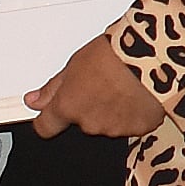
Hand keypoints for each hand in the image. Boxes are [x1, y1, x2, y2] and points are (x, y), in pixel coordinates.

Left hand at [23, 21, 167, 139]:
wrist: (152, 59)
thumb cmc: (114, 55)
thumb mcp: (76, 63)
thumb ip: (53, 88)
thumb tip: (33, 101)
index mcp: (68, 106)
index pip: (46, 127)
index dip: (48, 120)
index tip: (50, 112)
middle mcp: (88, 123)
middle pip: (81, 121)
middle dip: (88, 106)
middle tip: (101, 82)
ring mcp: (113, 129)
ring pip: (106, 123)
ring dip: (111, 109)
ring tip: (123, 85)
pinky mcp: (138, 130)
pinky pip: (130, 125)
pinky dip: (132, 113)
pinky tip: (138, 94)